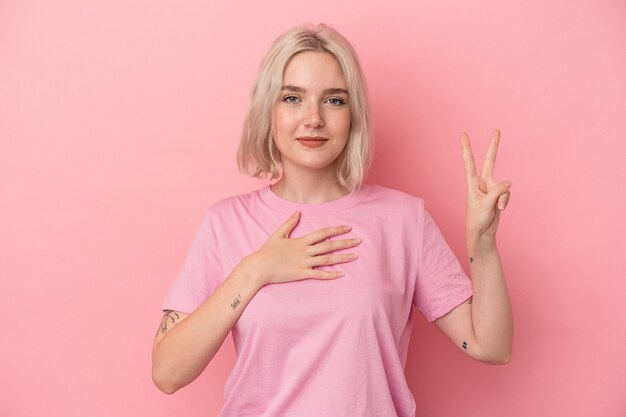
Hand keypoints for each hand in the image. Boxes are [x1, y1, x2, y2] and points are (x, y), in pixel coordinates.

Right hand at [242, 211, 359, 285]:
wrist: (259, 268)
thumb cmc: (267, 251)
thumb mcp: (278, 234)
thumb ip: (289, 223)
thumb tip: (298, 212)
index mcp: (301, 241)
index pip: (323, 233)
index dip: (336, 230)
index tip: (348, 228)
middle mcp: (305, 251)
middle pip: (329, 246)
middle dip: (345, 243)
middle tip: (358, 241)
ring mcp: (304, 263)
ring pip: (327, 260)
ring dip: (342, 258)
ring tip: (355, 256)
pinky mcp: (302, 274)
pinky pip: (319, 275)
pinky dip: (331, 275)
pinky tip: (341, 274)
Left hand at [461, 129, 510, 240]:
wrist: (481, 233)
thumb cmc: (477, 219)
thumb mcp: (486, 204)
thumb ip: (498, 190)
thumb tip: (509, 181)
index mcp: (472, 182)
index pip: (469, 161)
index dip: (467, 147)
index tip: (463, 134)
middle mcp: (482, 182)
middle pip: (490, 161)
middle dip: (493, 145)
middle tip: (496, 129)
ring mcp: (492, 188)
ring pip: (504, 186)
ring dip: (503, 198)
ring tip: (495, 208)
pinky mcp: (499, 195)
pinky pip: (508, 194)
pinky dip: (506, 202)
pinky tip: (500, 210)